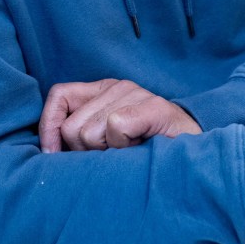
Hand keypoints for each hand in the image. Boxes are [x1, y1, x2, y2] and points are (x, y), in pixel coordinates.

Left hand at [39, 78, 201, 152]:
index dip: (49, 127)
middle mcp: (117, 87)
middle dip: (85, 153)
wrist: (196, 155)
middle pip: (71, 127)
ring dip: (106, 154)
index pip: (59, 96)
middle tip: (112, 156)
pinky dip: (123, 147)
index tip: (53, 155)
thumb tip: (48, 152)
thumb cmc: (147, 152)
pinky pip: (115, 128)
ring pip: (90, 133)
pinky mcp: (153, 107)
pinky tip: (139, 149)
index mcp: (102, 91)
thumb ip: (80, 138)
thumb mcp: (107, 142)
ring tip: (129, 153)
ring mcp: (136, 94)